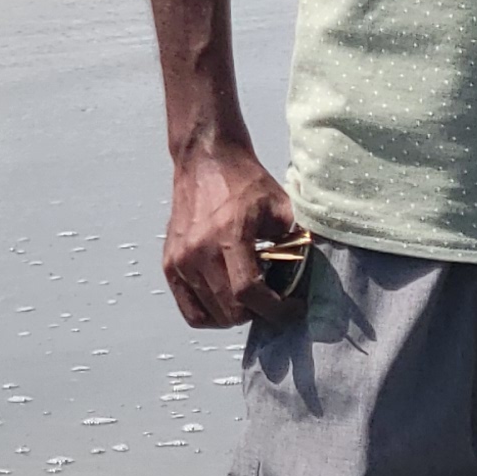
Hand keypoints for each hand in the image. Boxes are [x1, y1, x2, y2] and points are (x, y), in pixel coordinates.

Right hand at [160, 141, 301, 328]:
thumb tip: (306, 270)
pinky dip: (210, 314)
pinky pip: (189, 309)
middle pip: (230, 310)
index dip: (275, 309)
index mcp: (228, 235)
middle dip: (258, 312)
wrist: (206, 160)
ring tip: (250, 297)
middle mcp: (199, 252)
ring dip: (235, 314)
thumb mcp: (280, 204)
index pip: (248, 291)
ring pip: (210, 315)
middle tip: (273, 299)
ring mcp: (180, 261)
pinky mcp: (169, 264)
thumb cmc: (243, 180)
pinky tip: (227, 301)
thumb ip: (294, 239)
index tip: (292, 309)